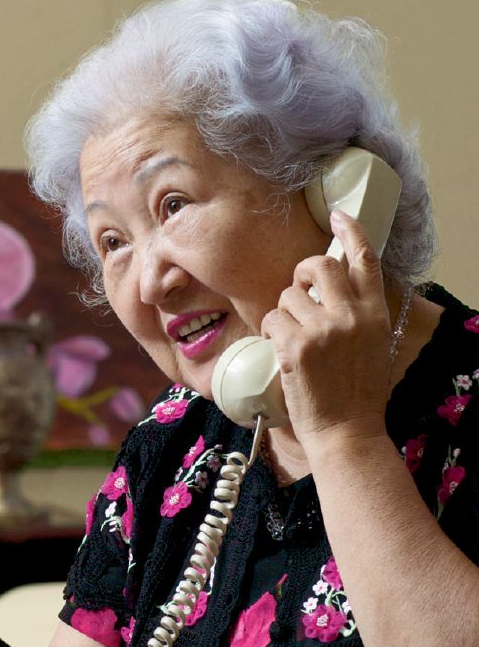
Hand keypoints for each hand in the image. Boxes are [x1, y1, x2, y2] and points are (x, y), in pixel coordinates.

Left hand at [261, 208, 392, 450]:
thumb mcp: (372, 346)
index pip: (364, 260)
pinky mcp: (296, 345)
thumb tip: (330, 293)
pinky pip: (272, 319)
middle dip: (302, 273)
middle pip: (319, 266)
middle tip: (299, 294)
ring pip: (288, 295)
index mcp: (375, 313)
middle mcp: (351, 315)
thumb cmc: (356, 394)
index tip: (337, 215)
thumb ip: (357, 315)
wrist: (347, 431)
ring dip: (283, 314)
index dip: (350, 232)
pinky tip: (283, 352)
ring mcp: (323, 329)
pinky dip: (271, 333)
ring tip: (293, 340)